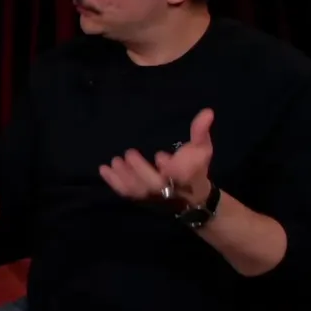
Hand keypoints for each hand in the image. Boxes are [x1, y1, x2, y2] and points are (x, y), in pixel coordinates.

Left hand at [99, 108, 214, 205]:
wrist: (191, 197)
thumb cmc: (195, 168)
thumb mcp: (202, 148)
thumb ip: (200, 131)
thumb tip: (207, 112)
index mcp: (187, 177)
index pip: (180, 176)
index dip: (171, 168)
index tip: (161, 156)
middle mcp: (169, 190)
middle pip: (154, 186)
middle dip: (141, 170)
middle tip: (129, 153)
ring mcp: (153, 196)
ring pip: (137, 191)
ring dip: (124, 176)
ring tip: (115, 160)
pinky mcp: (141, 199)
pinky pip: (126, 193)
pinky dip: (114, 182)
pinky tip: (103, 169)